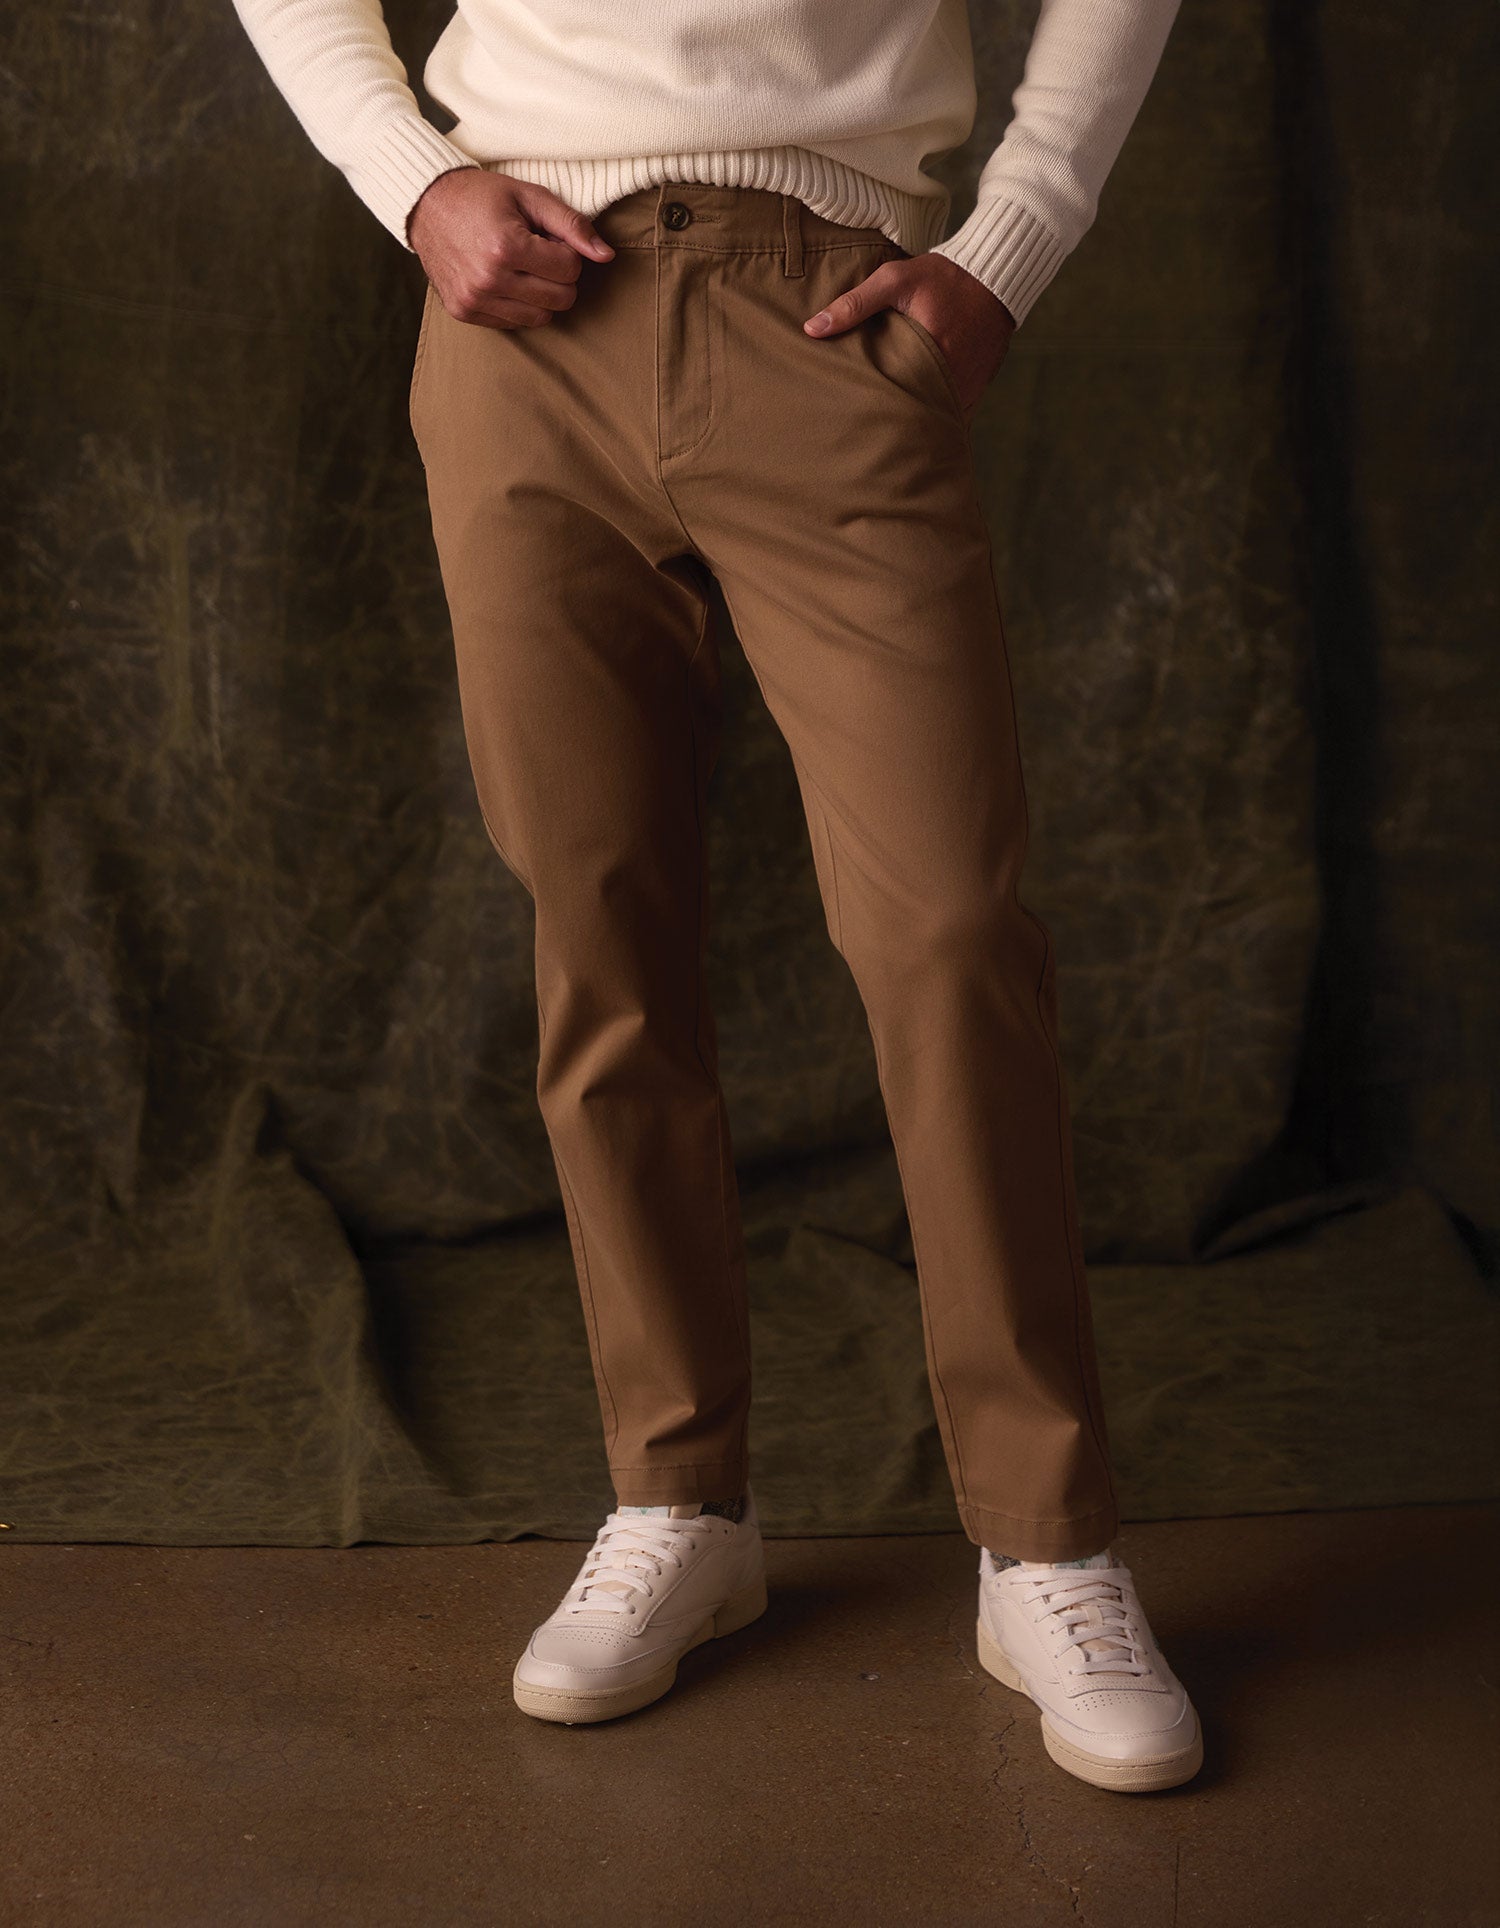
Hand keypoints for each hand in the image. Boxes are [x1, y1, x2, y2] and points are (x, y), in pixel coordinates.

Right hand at [407, 169, 615, 328]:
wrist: (426, 205)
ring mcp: (475, 300)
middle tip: (538, 253)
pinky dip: (519, 305)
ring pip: (542, 317)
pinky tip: (505, 280)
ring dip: (541, 294)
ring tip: (522, 267)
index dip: (566, 251)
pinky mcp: (465, 313)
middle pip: (561, 298)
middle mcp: (490, 279)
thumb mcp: (529, 196)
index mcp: (507, 247)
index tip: (547, 237)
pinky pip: (515, 323)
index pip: (570, 269)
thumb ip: (572, 224)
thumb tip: (606, 256)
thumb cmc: (481, 196)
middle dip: (559, 276)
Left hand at [803, 252, 1015, 419]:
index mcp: (930, 354)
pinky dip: (936, 418)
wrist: (995, 277)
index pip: (897, 398)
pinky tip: (917, 422)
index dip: (875, 414)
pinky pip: (954, 415)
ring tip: (888, 435)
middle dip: (894, 426)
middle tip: (866, 437)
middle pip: (916, 417)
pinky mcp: (977, 389)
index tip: (853, 422)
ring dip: (915, 424)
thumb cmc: (942, 276)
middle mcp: (952, 378)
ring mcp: (967, 387)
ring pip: (935, 420)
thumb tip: (812, 329)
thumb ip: (854, 304)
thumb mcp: (894, 280)